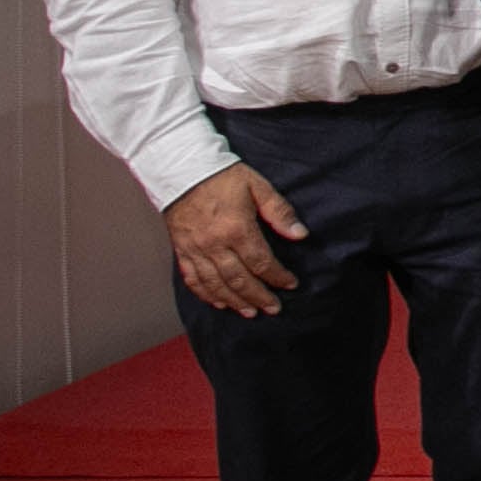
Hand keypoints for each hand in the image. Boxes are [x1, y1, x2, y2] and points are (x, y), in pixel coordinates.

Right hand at [164, 163, 305, 315]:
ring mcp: (195, 249)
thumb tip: (300, 234)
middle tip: (273, 308)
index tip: (291, 284)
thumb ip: (279, 211)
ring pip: (216, 284)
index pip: (261, 262)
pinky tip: (218, 302)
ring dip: (234, 301)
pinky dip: (206, 294)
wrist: (181, 168)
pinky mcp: (182, 249)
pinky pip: (192, 278)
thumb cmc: (222, 175)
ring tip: (250, 312)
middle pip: (239, 279)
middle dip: (258, 296)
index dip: (277, 276)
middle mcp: (214, 244)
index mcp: (236, 228)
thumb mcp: (258, 186)